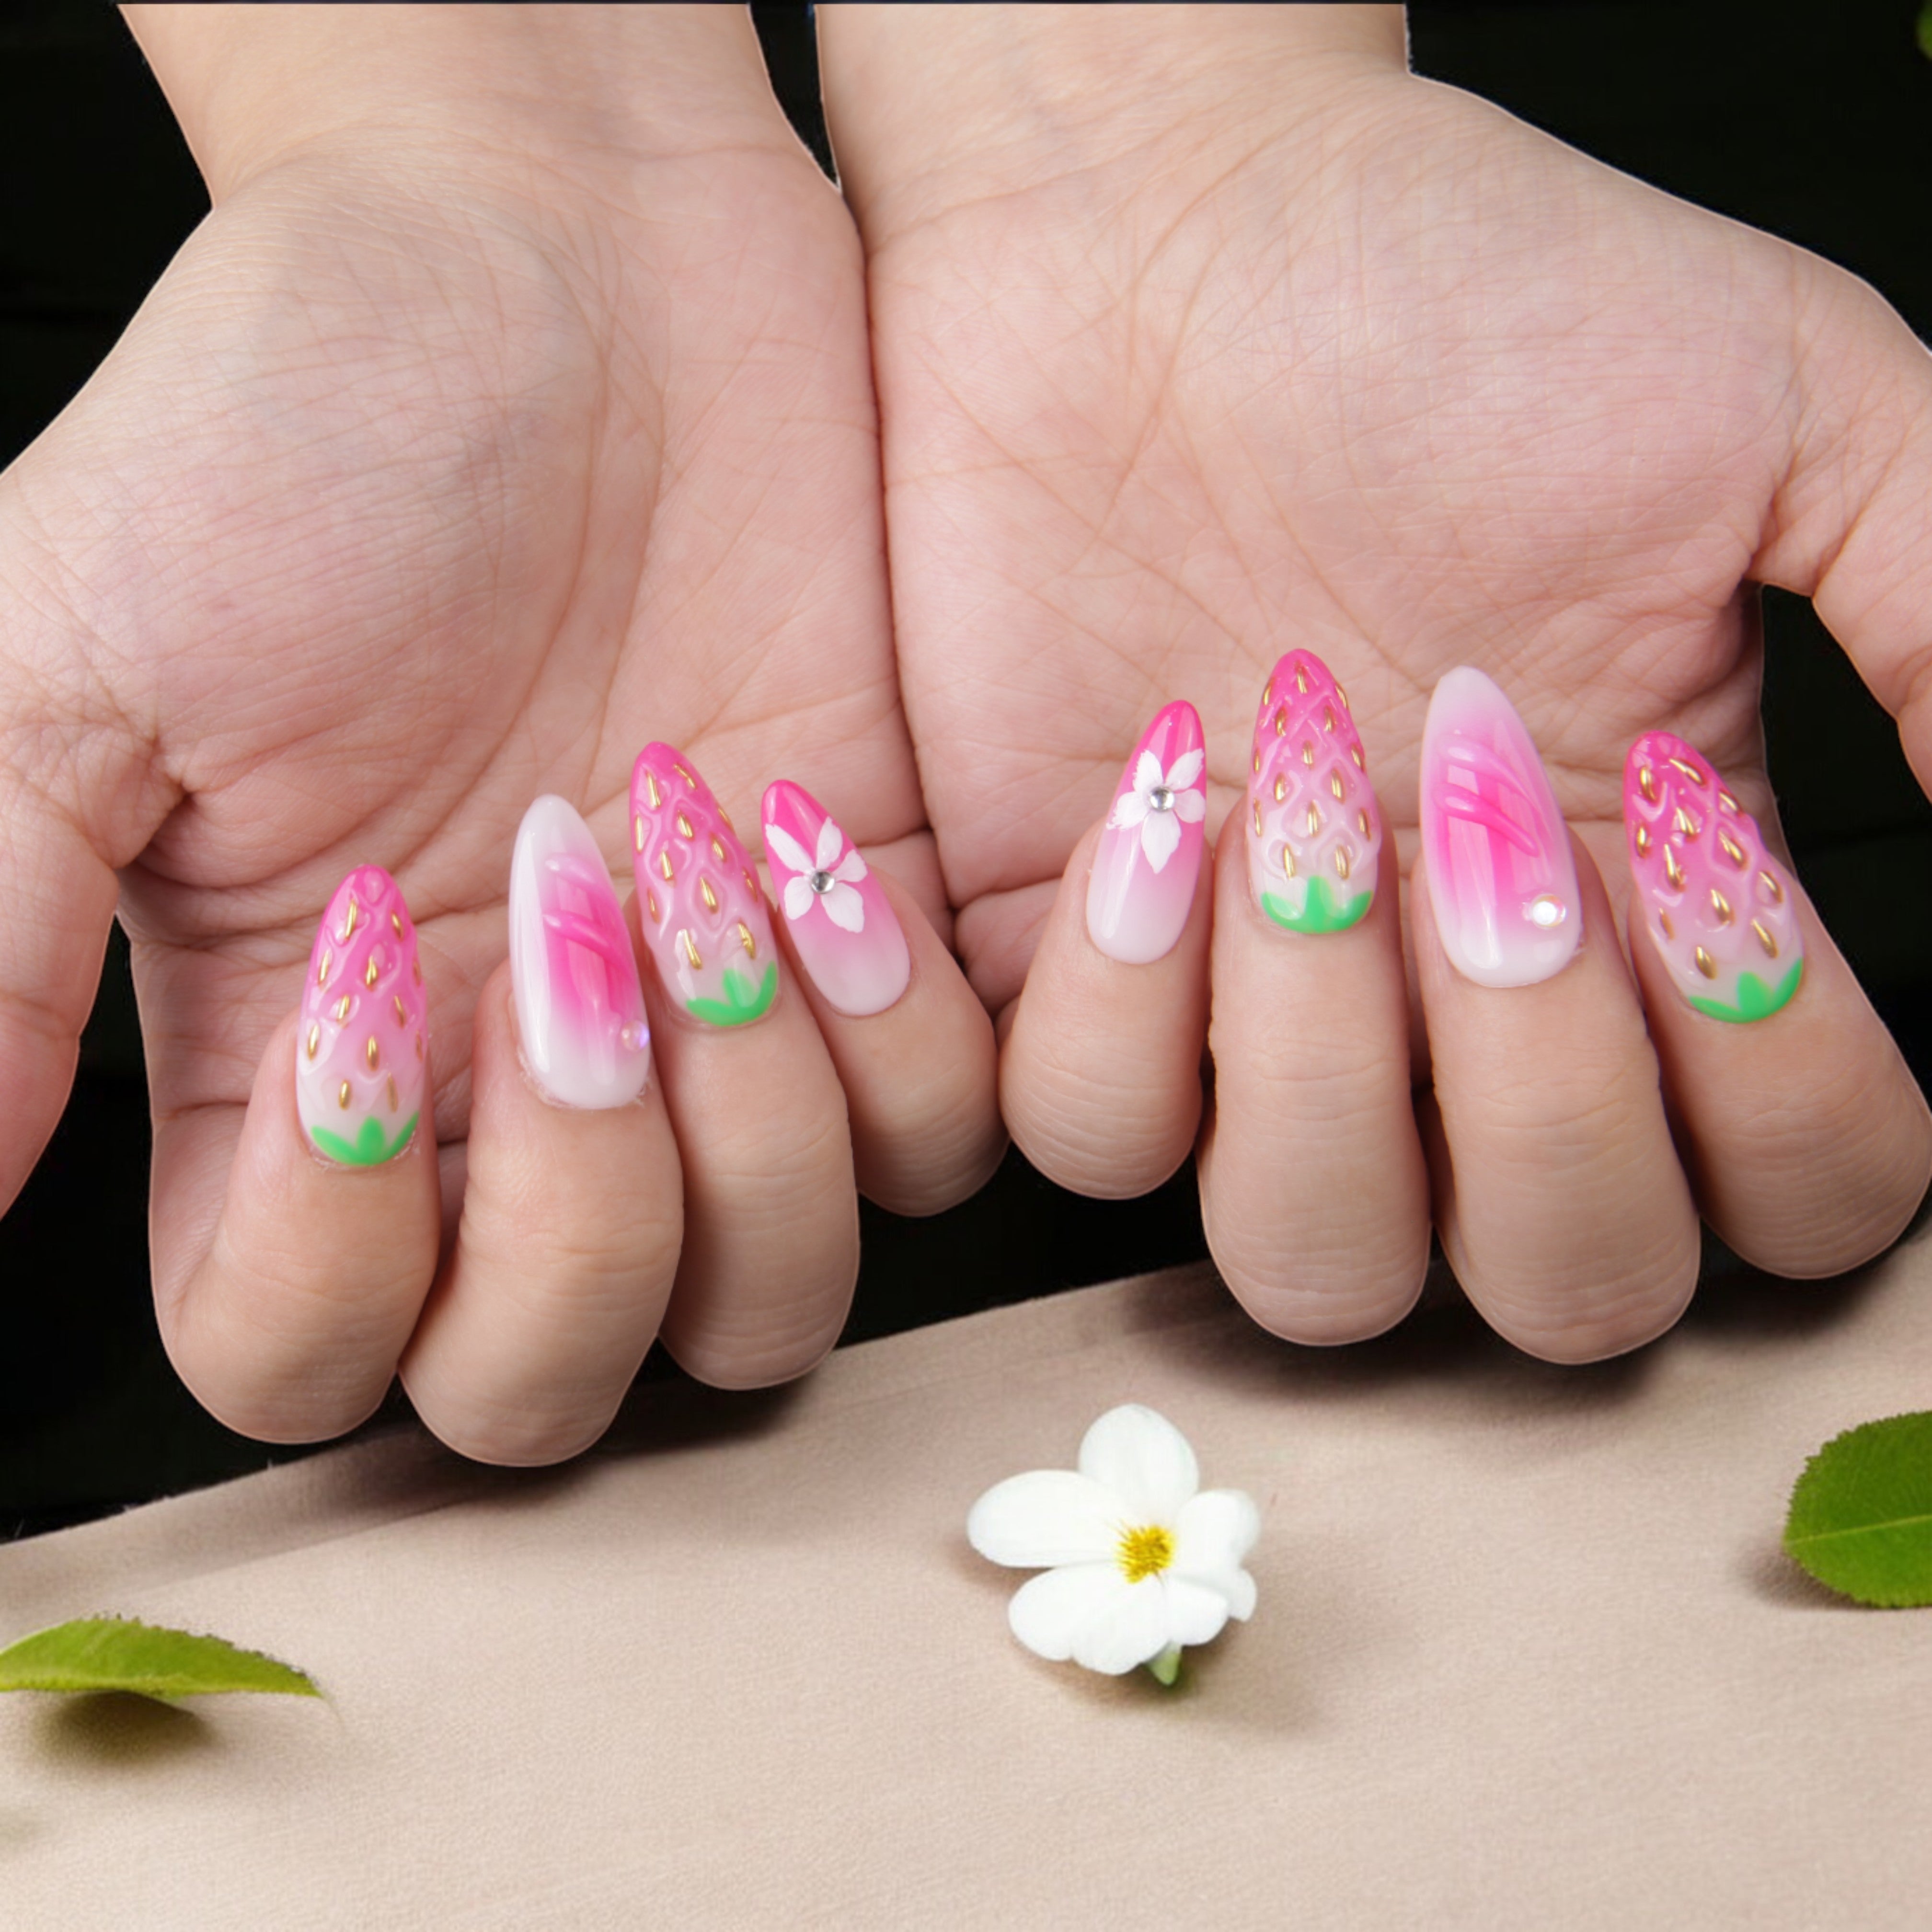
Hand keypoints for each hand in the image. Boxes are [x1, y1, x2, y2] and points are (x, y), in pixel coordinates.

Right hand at [0, 5, 998, 1459]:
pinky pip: (934, 1149)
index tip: (360, 957)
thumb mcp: (70, 654)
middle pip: (548, 1383)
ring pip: (763, 1309)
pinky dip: (893, 1039)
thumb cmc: (304, 425)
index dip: (330, 1256)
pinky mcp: (869, 971)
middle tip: (565, 947)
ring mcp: (702, 1055)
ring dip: (750, 1139)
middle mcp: (498, 1107)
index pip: (299, 1352)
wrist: (569, 268)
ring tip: (697, 870)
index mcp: (290, 1074)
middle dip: (578, 1225)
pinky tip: (818, 839)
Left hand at [821, 3, 1931, 1359]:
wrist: (1158, 243)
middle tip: (1475, 841)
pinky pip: (1088, 1140)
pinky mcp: (1065, 980)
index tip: (1676, 827)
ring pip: (1314, 1265)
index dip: (1780, 1097)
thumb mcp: (1772, 406)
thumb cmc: (1459, 300)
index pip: (1793, 1189)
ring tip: (1299, 815)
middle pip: (1561, 1285)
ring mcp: (1258, 1020)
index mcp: (1654, 911)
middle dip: (1543, 1106)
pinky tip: (1156, 802)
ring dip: (1324, 1073)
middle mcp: (1462, 1013)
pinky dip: (1125, 1007)